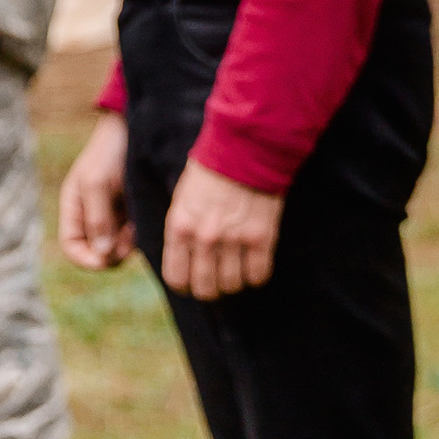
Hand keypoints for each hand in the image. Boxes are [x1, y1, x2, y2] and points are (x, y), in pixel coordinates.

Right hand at [57, 113, 137, 270]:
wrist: (138, 129)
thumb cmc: (111, 151)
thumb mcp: (98, 183)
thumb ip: (97, 219)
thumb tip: (101, 254)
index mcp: (75, 208)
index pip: (72, 247)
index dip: (85, 259)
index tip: (106, 260)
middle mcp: (92, 215)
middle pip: (97, 251)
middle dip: (112, 253)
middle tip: (130, 237)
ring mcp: (113, 215)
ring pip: (118, 247)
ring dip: (128, 244)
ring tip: (138, 224)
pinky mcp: (133, 212)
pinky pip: (134, 236)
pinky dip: (140, 235)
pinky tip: (145, 218)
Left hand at [161, 157, 281, 300]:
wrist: (245, 148)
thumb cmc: (211, 172)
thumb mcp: (182, 200)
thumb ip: (181, 232)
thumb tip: (184, 263)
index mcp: (180, 227)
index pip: (177, 279)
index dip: (186, 285)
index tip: (194, 281)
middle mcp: (205, 238)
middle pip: (206, 289)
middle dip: (212, 289)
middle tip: (218, 278)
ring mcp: (234, 239)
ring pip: (233, 285)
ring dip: (236, 281)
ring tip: (238, 266)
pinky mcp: (262, 237)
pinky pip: (259, 275)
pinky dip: (258, 274)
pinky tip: (256, 262)